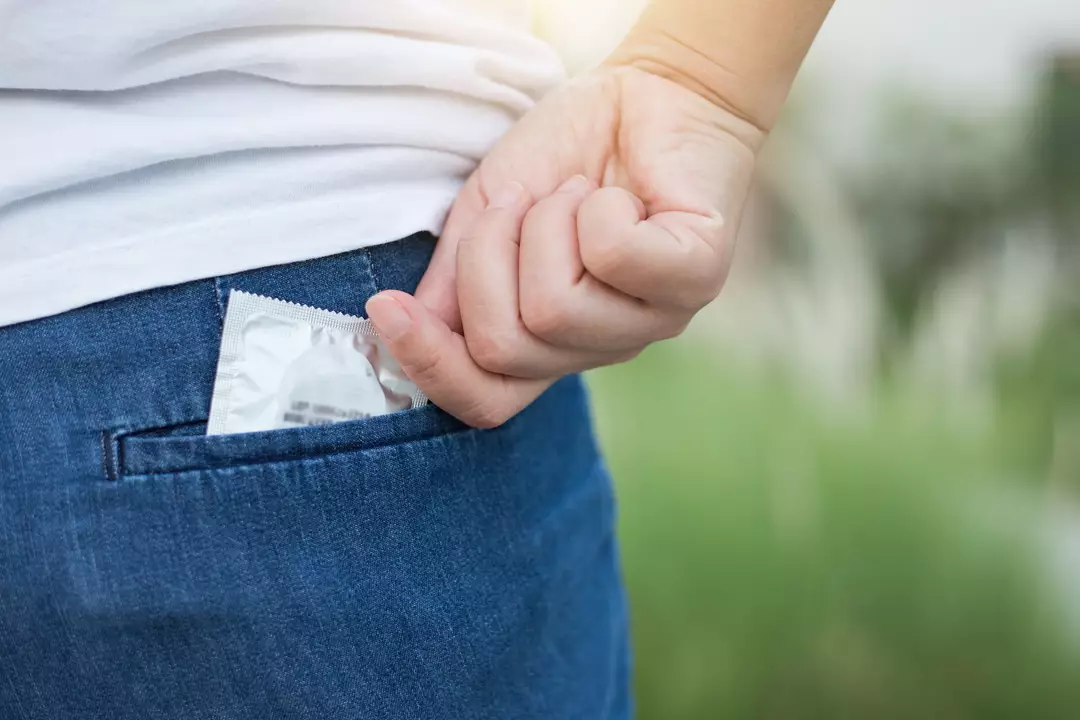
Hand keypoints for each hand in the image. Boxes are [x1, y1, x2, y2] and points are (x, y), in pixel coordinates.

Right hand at [365, 66, 763, 427]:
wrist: (651, 93)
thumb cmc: (567, 157)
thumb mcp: (488, 213)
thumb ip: (453, 276)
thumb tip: (405, 327)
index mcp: (548, 342)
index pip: (485, 401)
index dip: (429, 366)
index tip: (386, 306)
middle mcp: (600, 347)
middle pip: (504, 350)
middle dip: (485, 259)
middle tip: (517, 206)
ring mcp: (652, 321)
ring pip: (554, 309)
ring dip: (545, 226)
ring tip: (574, 195)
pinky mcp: (696, 276)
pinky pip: (613, 257)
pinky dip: (595, 209)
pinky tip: (617, 197)